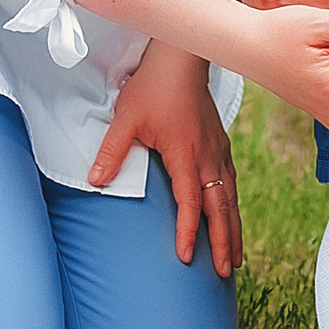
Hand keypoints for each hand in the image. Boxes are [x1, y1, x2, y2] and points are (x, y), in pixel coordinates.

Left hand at [87, 40, 242, 274]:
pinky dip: (234, 207)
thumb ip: (111, 152)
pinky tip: (232, 218)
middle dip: (224, 242)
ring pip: (231, 198)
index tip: (186, 257)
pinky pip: (231, 183)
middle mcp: (208, 156)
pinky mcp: (220, 143)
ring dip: (233, 229)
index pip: (190, 202)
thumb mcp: (126, 118)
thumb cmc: (153, 86)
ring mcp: (218, 150)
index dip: (188, 231)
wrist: (181, 56)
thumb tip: (94, 182)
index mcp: (185, 153)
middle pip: (221, 208)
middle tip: (225, 272)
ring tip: (235, 258)